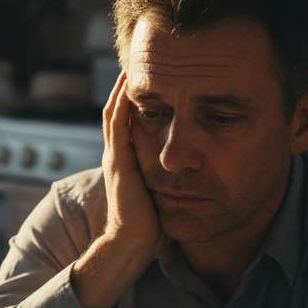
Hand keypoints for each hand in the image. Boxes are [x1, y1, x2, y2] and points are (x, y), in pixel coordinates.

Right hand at [100, 71, 162, 252]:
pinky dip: (121, 101)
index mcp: (126, 164)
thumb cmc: (150, 227)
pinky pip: (117, 122)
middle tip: (137, 65)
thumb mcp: (161, 197)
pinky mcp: (118, 160)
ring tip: (132, 65)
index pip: (127, 125)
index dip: (134, 103)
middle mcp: (117, 156)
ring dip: (122, 89)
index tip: (150, 83)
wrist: (133, 243)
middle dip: (126, 89)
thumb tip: (193, 179)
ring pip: (114, 112)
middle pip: (117, 112)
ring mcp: (115, 157)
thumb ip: (169, 183)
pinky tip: (129, 84)